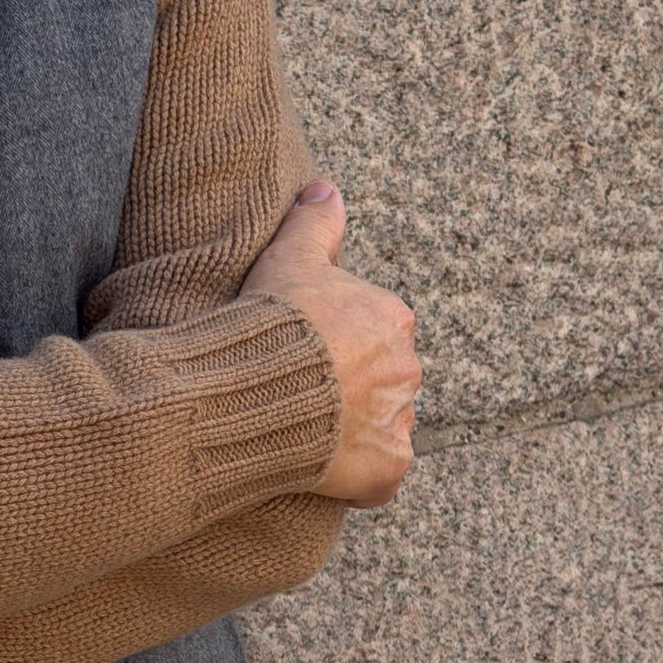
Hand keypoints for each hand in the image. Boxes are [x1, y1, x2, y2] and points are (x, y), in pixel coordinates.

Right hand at [239, 180, 420, 508]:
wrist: (254, 386)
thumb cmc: (271, 320)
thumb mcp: (288, 258)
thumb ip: (314, 223)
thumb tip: (325, 187)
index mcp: (392, 318)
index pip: (371, 334)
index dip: (330, 346)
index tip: (297, 355)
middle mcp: (408, 370)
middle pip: (380, 382)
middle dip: (346, 389)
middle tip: (295, 395)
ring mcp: (399, 422)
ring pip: (380, 427)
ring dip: (349, 431)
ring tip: (299, 430)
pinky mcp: (388, 469)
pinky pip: (377, 475)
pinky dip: (354, 475)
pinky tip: (316, 467)